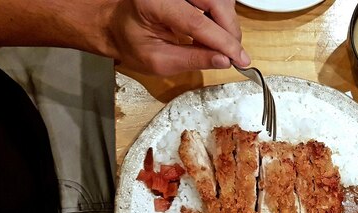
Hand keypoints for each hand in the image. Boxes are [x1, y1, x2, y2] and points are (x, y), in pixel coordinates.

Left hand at [107, 0, 249, 75]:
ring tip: (222, 47)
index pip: (198, 22)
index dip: (223, 42)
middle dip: (230, 32)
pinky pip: (216, 0)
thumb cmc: (132, 43)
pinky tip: (215, 35)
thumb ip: (192, 60)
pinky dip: (221, 18)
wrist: (118, 26)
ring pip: (221, 0)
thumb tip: (223, 61)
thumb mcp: (158, 61)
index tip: (240, 60)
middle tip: (235, 56)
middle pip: (216, 3)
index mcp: (154, 3)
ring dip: (227, 25)